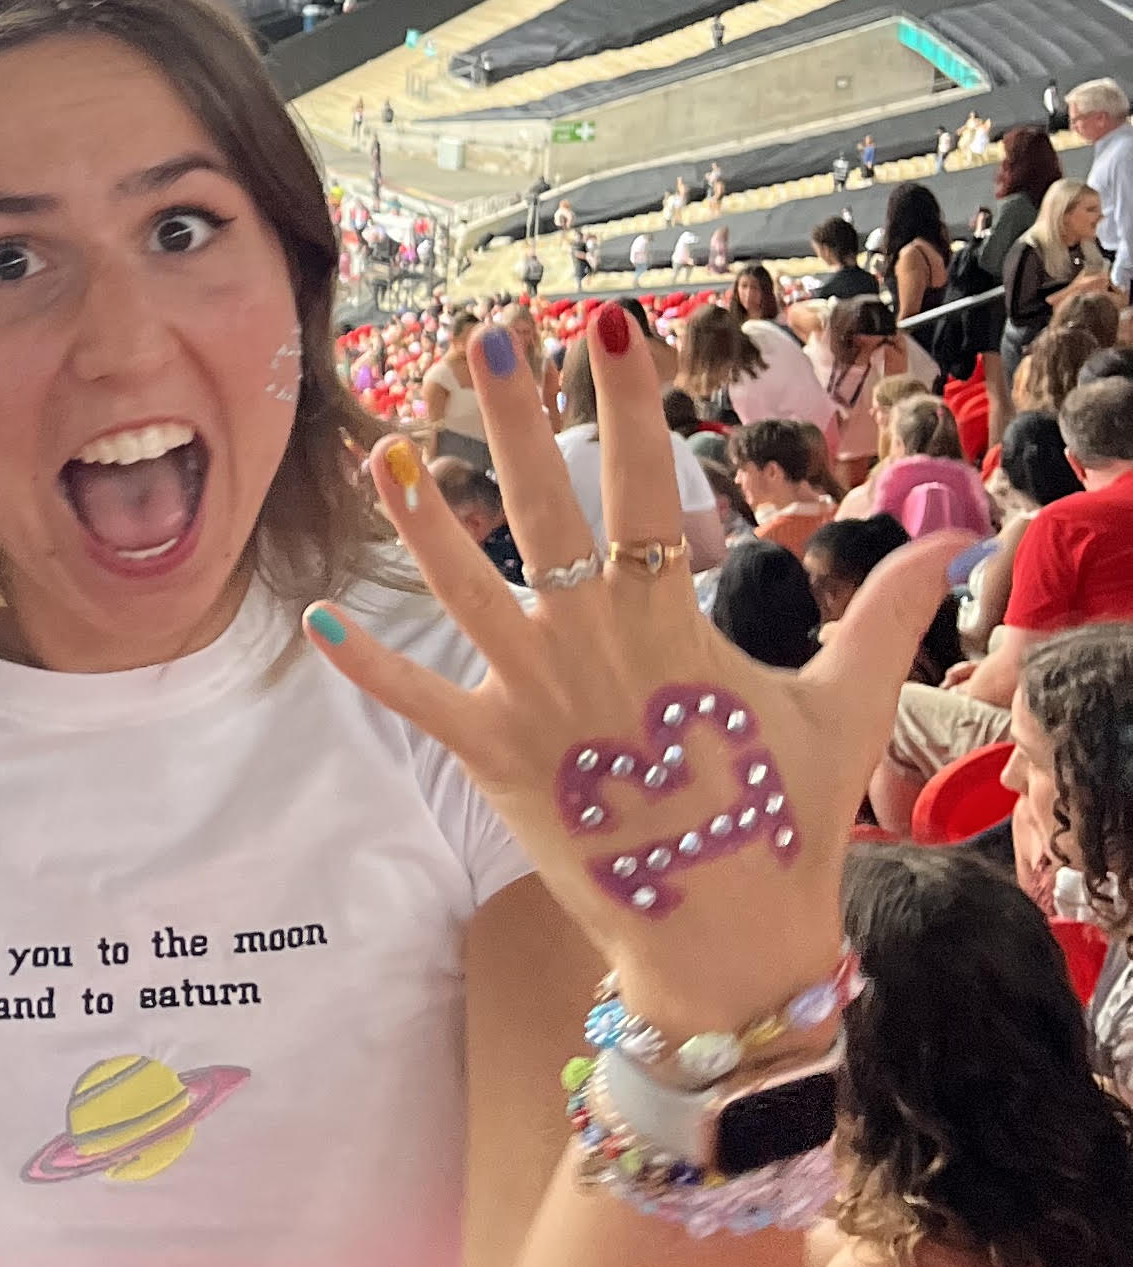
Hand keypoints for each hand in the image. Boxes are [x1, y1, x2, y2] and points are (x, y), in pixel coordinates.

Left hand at [310, 310, 949, 1034]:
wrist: (727, 944)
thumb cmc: (787, 820)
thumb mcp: (847, 708)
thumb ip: (886, 615)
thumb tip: (954, 540)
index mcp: (672, 620)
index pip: (650, 484)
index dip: (631, 399)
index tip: (611, 322)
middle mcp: (593, 644)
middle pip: (544, 508)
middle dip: (515, 417)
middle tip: (489, 333)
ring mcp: (535, 699)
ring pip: (463, 589)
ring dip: (421, 519)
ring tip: (384, 449)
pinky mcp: (492, 759)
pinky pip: (418, 703)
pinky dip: (365, 665)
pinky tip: (312, 619)